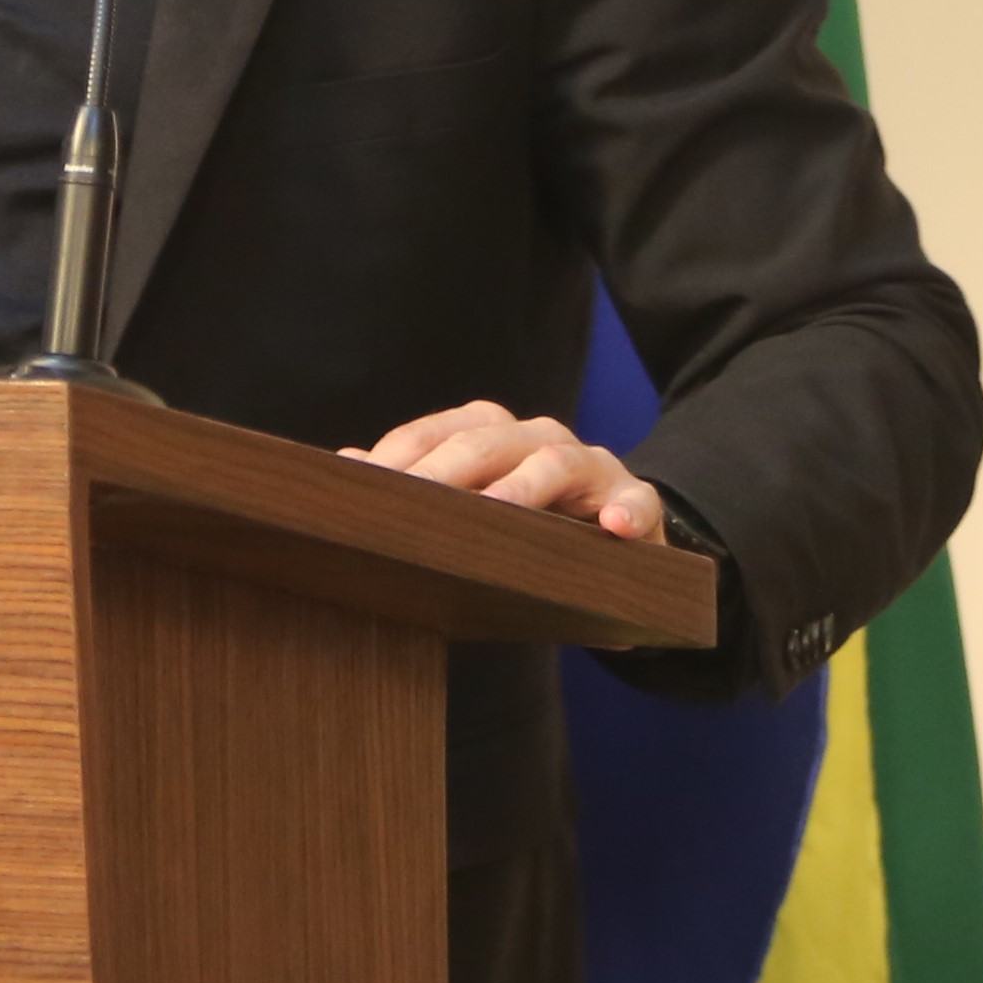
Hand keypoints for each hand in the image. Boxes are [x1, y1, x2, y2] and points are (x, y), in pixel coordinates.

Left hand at [348, 402, 665, 541]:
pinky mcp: (633, 503)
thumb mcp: (470, 506)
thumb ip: (416, 485)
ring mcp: (590, 467)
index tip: (364, 493)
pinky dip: (628, 510)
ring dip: (525, 487)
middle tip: (411, 508)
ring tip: (499, 512)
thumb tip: (346, 464)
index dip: (399, 461)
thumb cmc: (525, 525)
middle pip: (486, 444)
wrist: (611, 548)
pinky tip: (613, 528)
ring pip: (556, 462)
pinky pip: (636, 501)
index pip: (435, 435)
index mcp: (489, 434)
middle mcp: (536, 438)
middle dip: (445, 475)